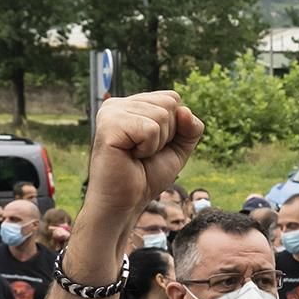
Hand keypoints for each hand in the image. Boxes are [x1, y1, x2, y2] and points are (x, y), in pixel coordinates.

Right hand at [83, 92, 203, 237]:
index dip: (175, 127)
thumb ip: (190, 128)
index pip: (172, 98)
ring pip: (162, 115)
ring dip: (157, 143)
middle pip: (169, 103)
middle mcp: (119, 103)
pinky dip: (148, 148)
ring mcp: (111, 111)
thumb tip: (184, 110)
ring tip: (136, 154)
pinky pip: (150, 129)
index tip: (154, 145)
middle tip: (145, 152)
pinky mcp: (109, 124)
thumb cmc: (147, 175)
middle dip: (168, 135)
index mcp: (132, 104)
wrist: (126, 201)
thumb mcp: (177, 149)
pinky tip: (130, 155)